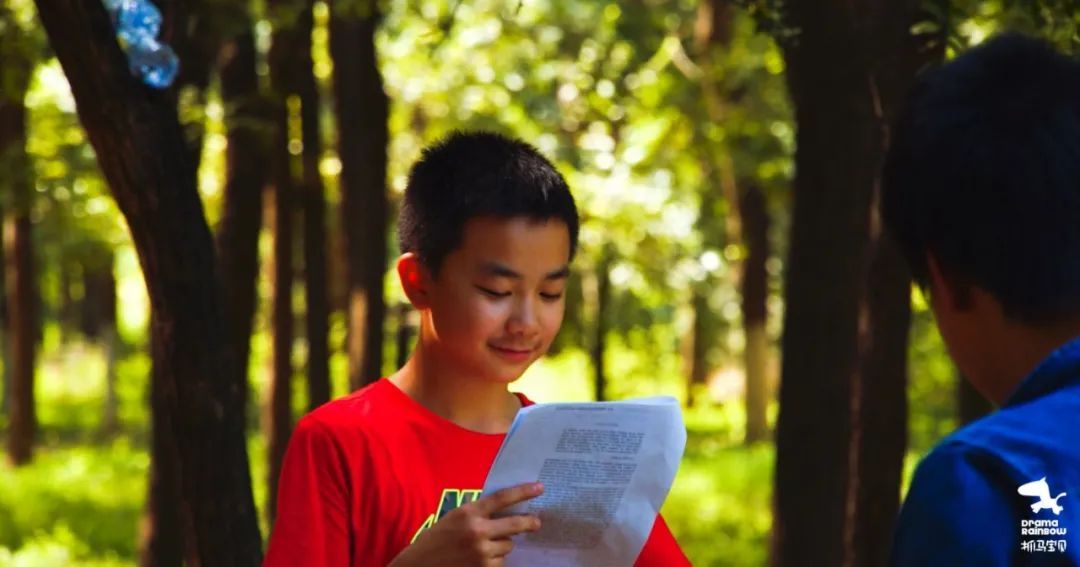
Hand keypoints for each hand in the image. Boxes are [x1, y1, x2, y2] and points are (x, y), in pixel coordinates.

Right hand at [389, 482, 543, 566]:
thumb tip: (507, 513)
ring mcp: (481, 551)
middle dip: (529, 522)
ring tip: (484, 548)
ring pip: (507, 546)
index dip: (523, 492)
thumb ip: (477, 514)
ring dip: (502, 546)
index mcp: (468, 512)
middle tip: (537, 522)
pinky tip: (480, 560)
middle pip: (514, 524)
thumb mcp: (454, 519)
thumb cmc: (437, 540)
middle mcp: (477, 530)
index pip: (502, 498)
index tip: (539, 488)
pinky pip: (500, 562)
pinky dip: (494, 561)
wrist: (419, 566)